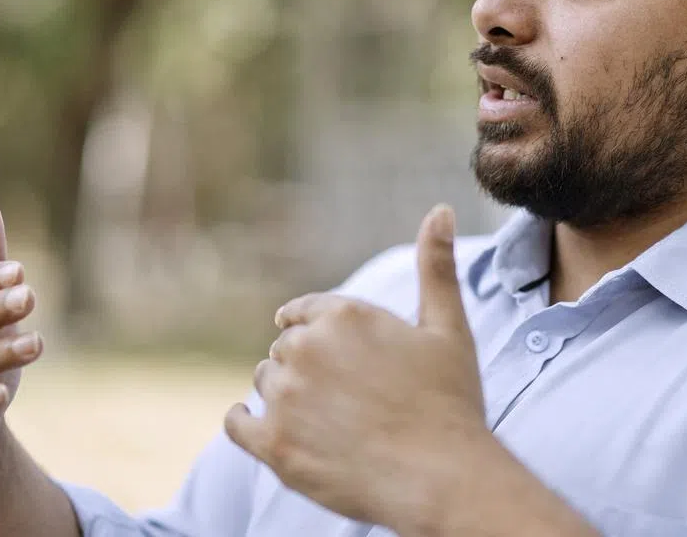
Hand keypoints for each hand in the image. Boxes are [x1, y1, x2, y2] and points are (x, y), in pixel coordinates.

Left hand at [225, 205, 489, 530]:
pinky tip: (258, 427)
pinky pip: (236, 424)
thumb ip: (436, 266)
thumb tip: (440, 208)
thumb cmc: (450, 403)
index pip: (304, 312)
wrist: (442, 478)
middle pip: (285, 349)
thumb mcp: (448, 327)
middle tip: (337, 393)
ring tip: (320, 418)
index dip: (309, 327)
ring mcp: (285, 397)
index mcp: (343, 315)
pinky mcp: (272, 444)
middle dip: (305, 366)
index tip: (311, 339)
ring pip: (264, 383)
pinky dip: (244, 423)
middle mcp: (306, 348)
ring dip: (282, 395)